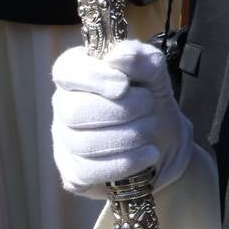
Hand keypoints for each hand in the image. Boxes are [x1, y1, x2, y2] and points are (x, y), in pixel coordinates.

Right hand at [51, 41, 192, 198]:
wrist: (165, 143)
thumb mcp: (155, 75)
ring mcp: (64, 142)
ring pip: (83, 143)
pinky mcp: (74, 173)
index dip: (94, 78)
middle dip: (120, 110)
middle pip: (74, 111)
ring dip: (128, 135)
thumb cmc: (151, 102)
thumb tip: (118, 55)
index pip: (66, 71)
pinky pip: (90, 171)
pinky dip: (127, 162)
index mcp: (77, 75)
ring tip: (150, 128)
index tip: (124, 85)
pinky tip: (148, 153)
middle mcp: (63, 107)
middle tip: (148, 106)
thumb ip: (141, 59)